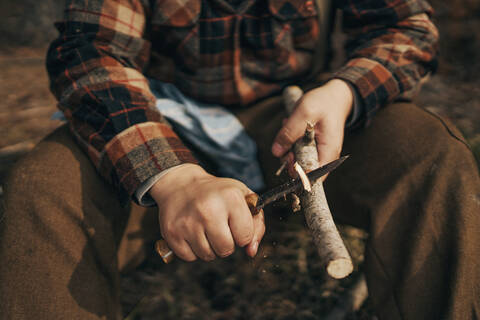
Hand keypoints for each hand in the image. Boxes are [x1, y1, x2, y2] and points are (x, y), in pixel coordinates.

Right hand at [149, 164, 264, 261]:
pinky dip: (193, 250)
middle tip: (219, 228)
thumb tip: (251, 251)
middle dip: (226, 243)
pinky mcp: (172, 233)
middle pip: (226, 250)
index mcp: (230, 197)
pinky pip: (190, 257)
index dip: (242, 233)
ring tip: (205, 229)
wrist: (180, 185)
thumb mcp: (242, 198)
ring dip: (209, 248)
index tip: (234, 223)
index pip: (245, 237)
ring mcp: (188, 222)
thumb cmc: (217, 194)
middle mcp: (208, 209)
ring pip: (208, 256)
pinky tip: (192, 233)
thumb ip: (256, 225)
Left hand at [272, 79, 353, 175]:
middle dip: (289, 157)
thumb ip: (289, 132)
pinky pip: (297, 152)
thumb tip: (276, 152)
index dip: (297, 174)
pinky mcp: (311, 148)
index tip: (288, 157)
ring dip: (288, 146)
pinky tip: (292, 127)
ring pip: (297, 162)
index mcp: (328, 151)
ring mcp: (318, 153)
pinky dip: (291, 142)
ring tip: (290, 126)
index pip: (314, 177)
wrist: (334, 96)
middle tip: (287, 138)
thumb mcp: (304, 112)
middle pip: (302, 171)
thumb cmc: (323, 102)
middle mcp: (325, 156)